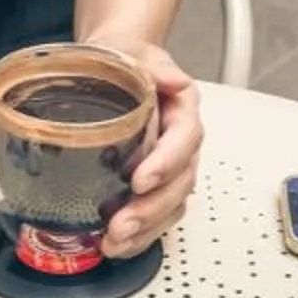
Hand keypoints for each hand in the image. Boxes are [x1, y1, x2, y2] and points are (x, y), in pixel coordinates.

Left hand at [96, 42, 203, 258]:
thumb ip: (154, 64)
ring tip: (114, 243)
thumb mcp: (136, 50)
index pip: (185, 140)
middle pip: (179, 184)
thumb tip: (172, 77)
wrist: (113, 66)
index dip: (166, 163)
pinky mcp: (151, 188)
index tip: (141, 180)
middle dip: (152, 209)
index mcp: (183, 112)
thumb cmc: (126, 59)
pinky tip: (114, 246)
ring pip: (170, 207)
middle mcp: (181, 146)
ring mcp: (168, 170)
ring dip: (144, 230)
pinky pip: (154, 218)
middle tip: (122, 224)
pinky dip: (136, 237)